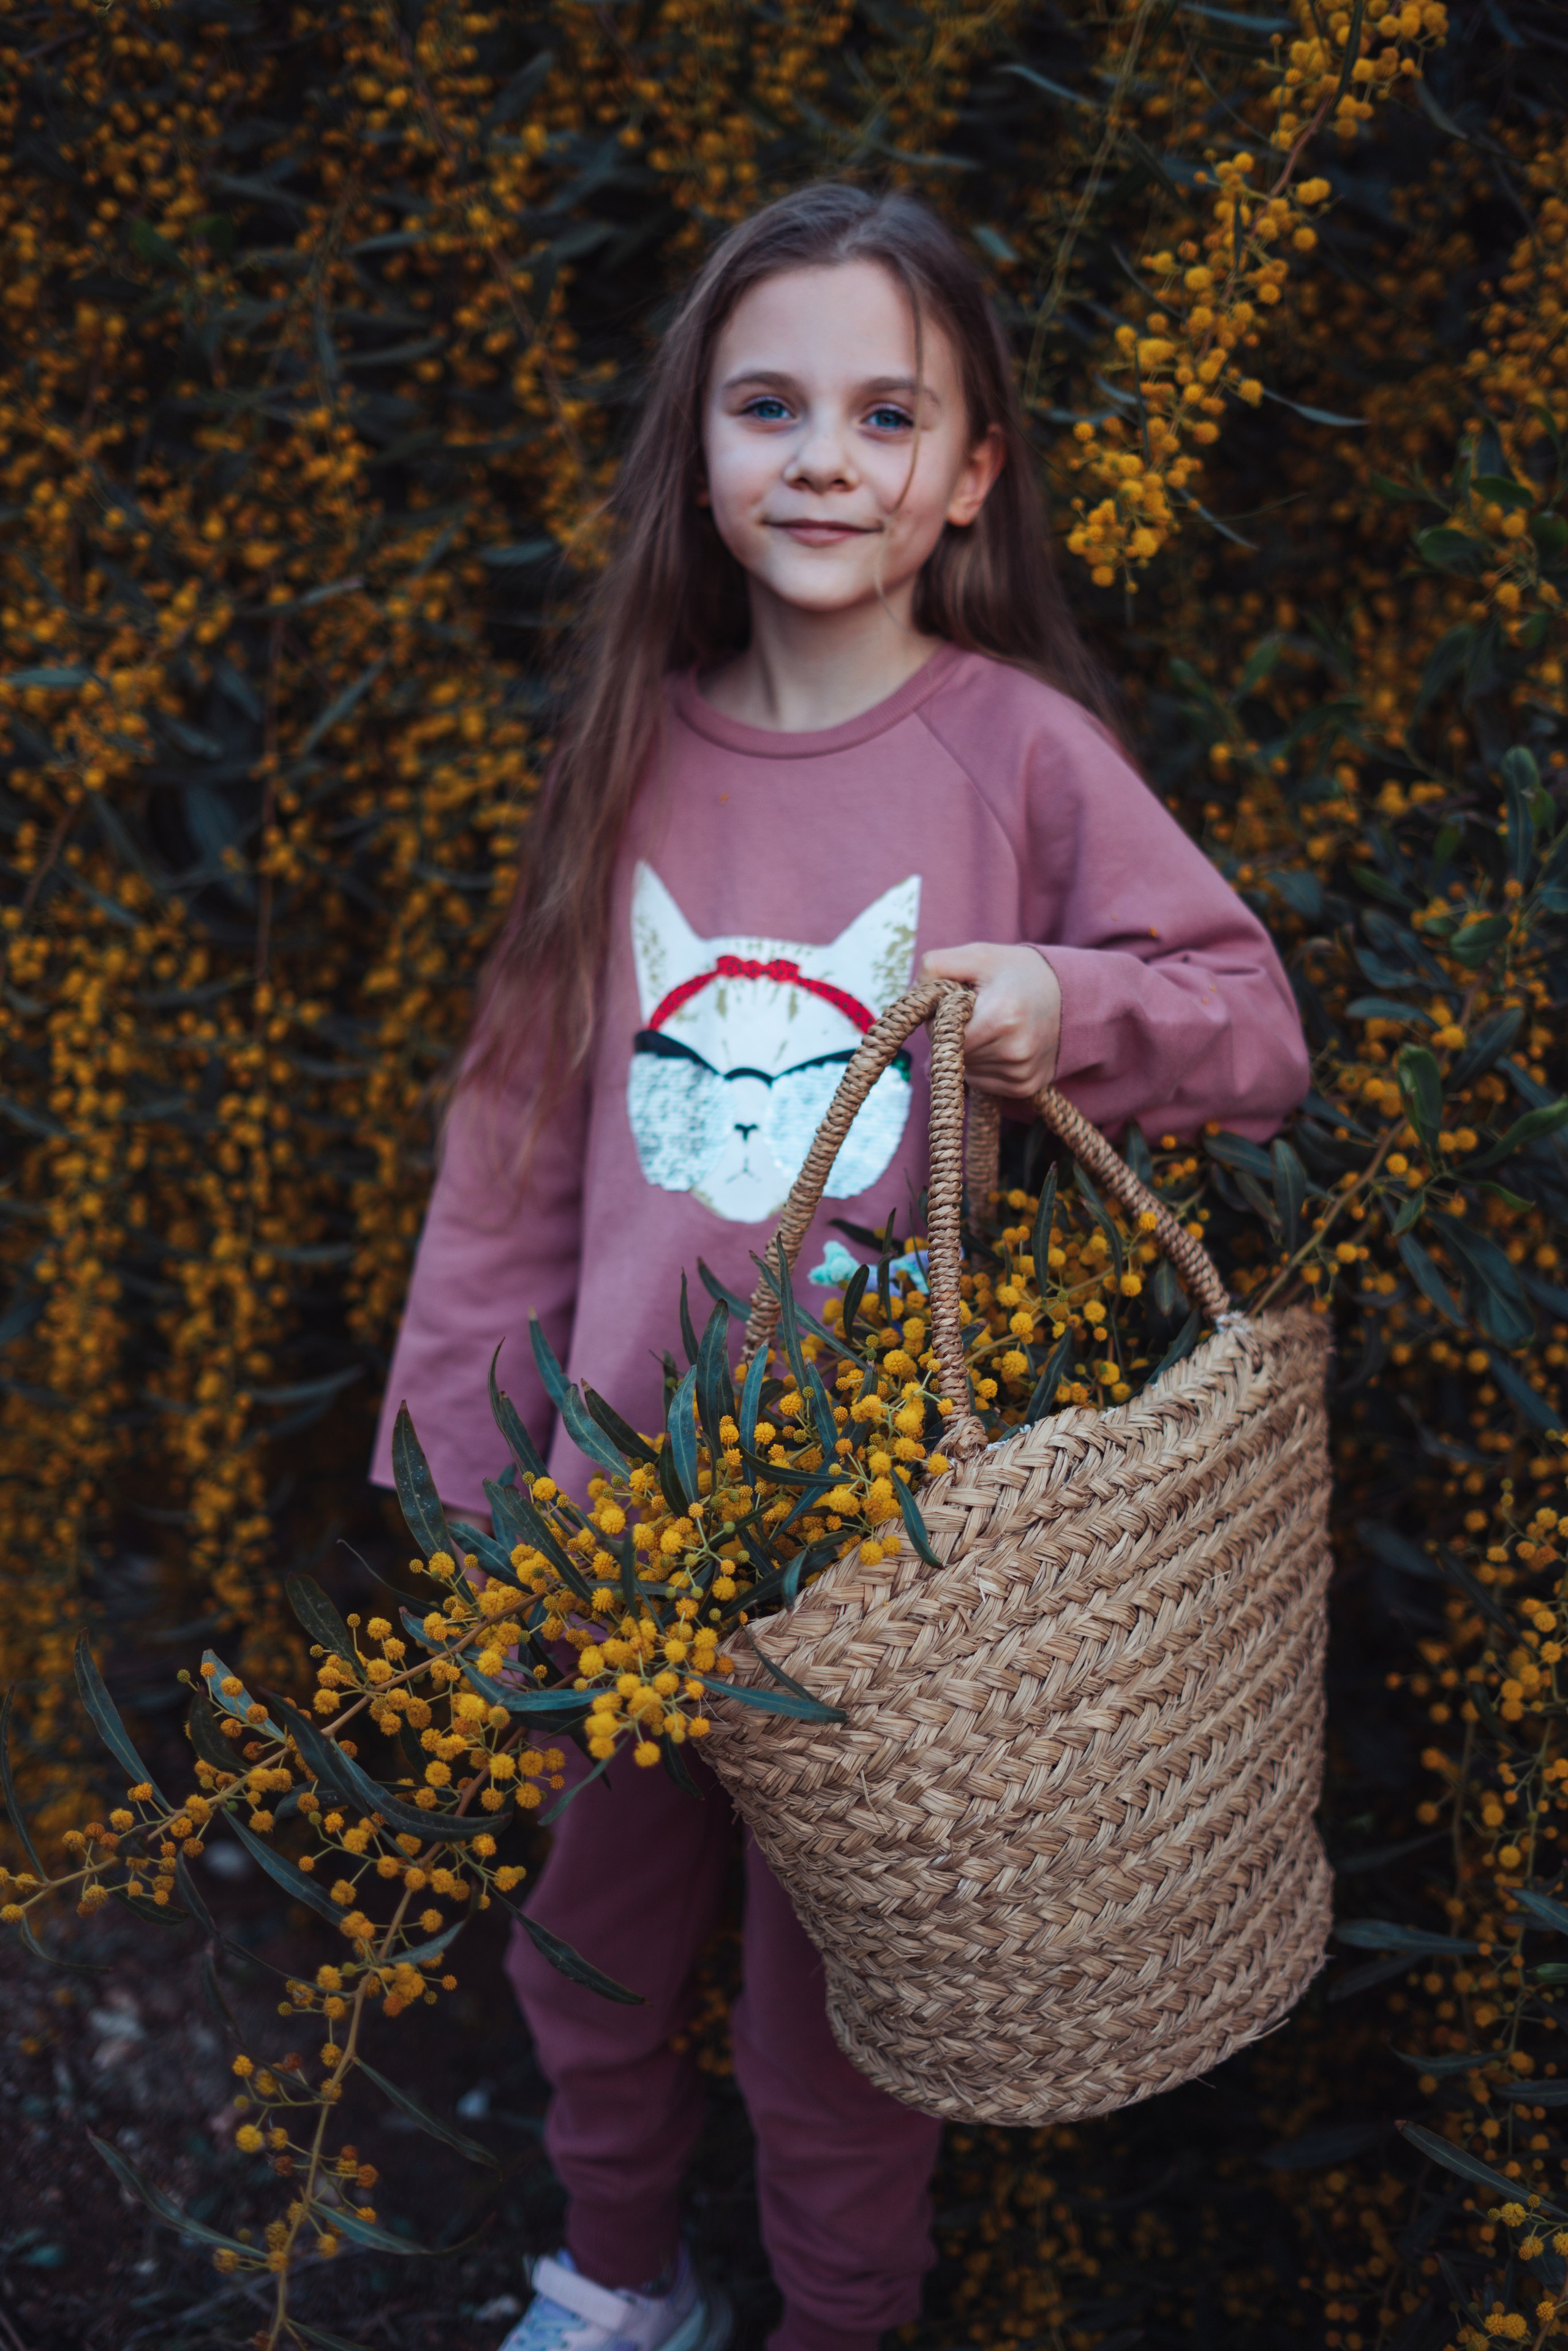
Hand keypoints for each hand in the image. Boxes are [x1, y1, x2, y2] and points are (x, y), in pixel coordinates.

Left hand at [920, 941, 1061, 1100]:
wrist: (1071, 994)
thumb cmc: (1017, 972)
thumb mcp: (977, 955)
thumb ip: (936, 965)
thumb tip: (914, 998)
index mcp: (1001, 1016)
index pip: (943, 1037)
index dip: (941, 1022)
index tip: (958, 1004)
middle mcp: (1014, 1051)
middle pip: (955, 1056)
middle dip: (955, 1037)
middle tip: (977, 1013)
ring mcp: (1022, 1073)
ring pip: (967, 1072)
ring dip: (969, 1053)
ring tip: (994, 1027)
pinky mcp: (1027, 1087)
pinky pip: (985, 1083)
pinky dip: (985, 1065)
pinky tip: (1002, 1044)